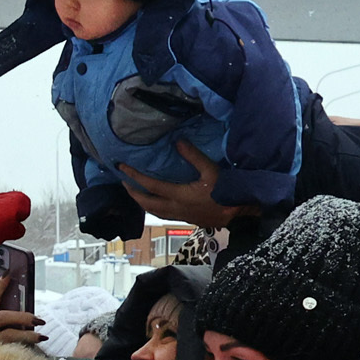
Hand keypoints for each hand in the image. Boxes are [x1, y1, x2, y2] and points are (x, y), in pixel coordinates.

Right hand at [0, 281, 42, 348]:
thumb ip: (9, 322)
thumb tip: (31, 316)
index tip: (9, 275)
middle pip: (2, 316)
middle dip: (23, 316)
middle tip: (39, 319)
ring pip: (8, 334)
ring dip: (27, 334)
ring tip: (41, 336)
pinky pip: (11, 350)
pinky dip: (24, 348)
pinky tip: (34, 350)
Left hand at [119, 142, 251, 232]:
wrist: (237, 214)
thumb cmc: (226, 192)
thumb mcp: (212, 171)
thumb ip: (194, 156)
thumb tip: (177, 141)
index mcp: (179, 195)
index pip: (150, 186)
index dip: (134, 177)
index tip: (122, 168)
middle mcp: (175, 208)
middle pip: (146, 202)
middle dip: (132, 192)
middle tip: (123, 181)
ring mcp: (179, 215)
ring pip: (153, 210)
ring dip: (141, 201)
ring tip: (134, 191)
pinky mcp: (184, 219)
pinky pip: (161, 214)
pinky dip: (152, 207)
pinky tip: (153, 201)